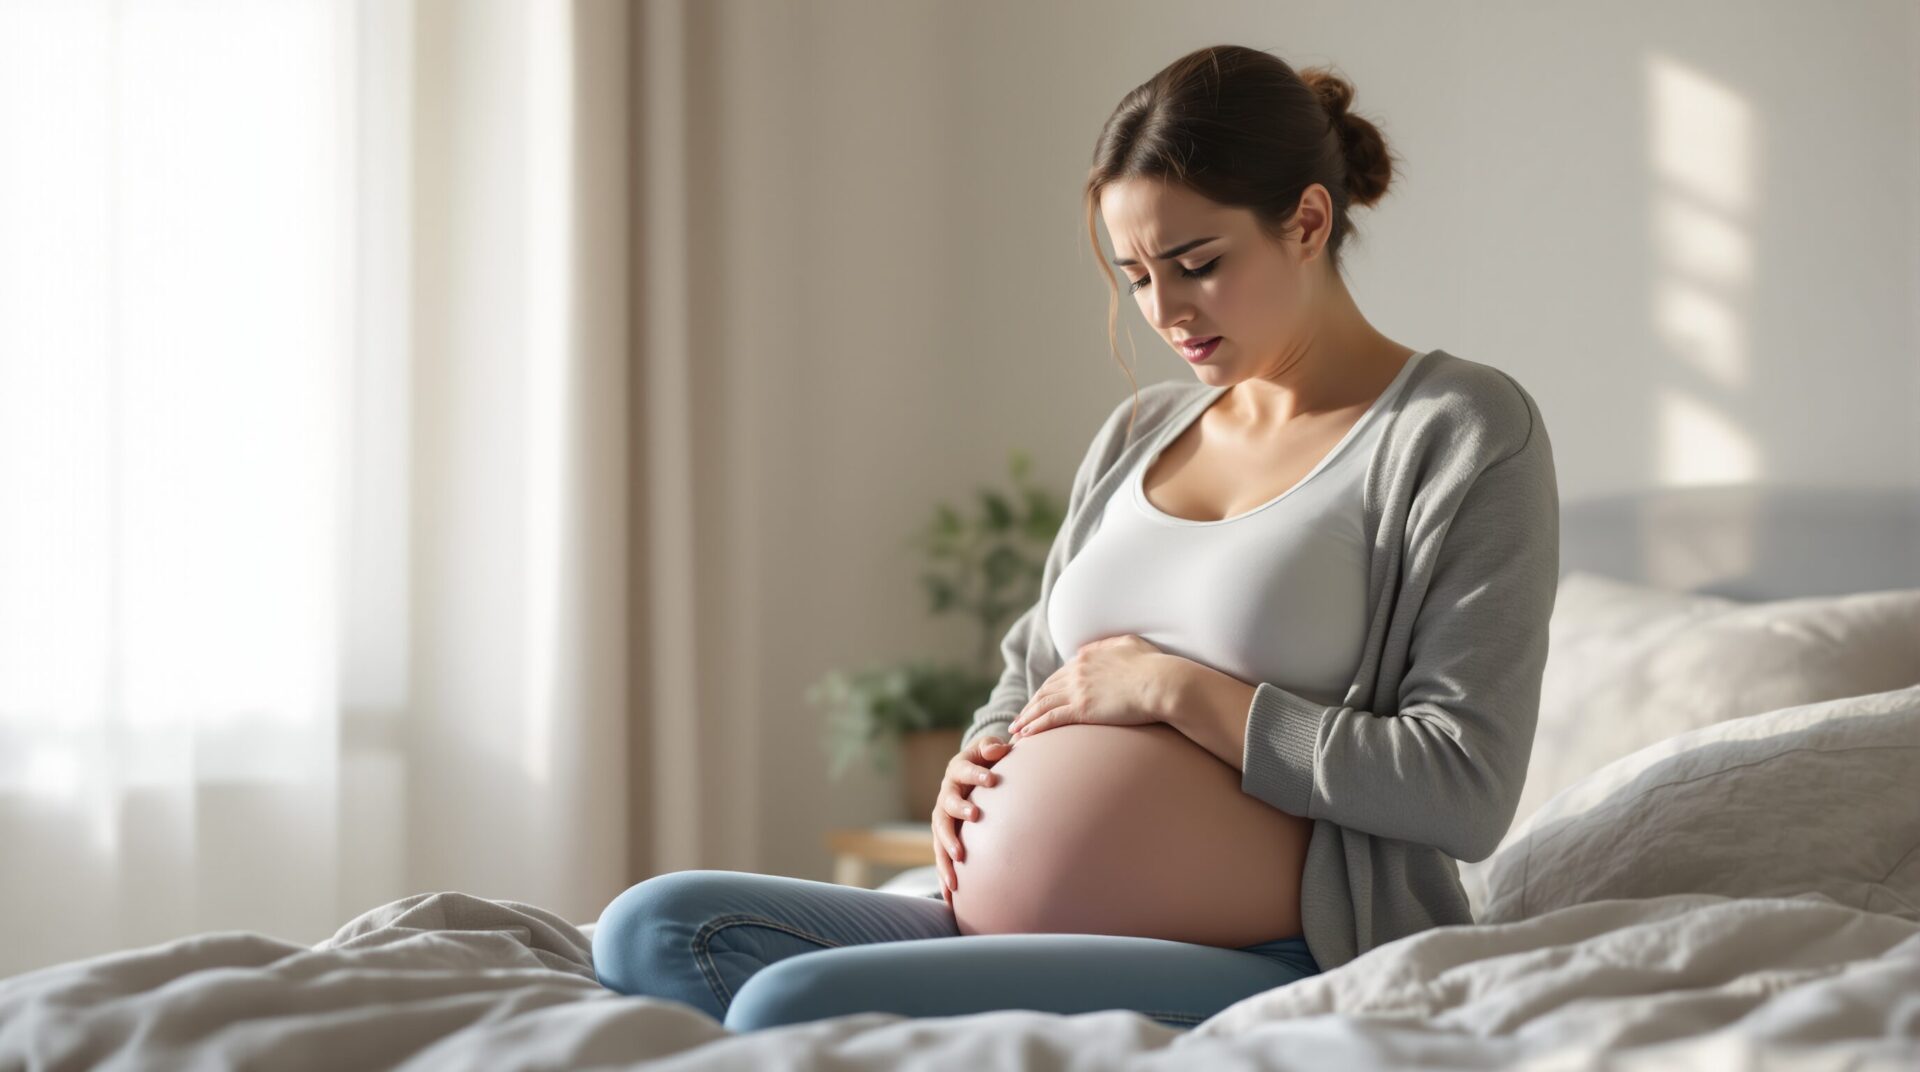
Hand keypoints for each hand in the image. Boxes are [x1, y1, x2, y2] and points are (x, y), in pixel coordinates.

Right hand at [931, 735, 1011, 900]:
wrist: (968, 775)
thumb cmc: (983, 761)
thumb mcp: (985, 750)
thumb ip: (991, 747)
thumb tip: (1001, 747)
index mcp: (956, 771)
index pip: (964, 771)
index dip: (977, 774)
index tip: (992, 779)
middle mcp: (945, 796)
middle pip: (946, 807)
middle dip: (959, 812)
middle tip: (974, 816)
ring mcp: (942, 818)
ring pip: (939, 837)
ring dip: (946, 854)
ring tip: (956, 871)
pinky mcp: (943, 837)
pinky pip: (941, 857)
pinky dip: (944, 876)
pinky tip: (951, 897)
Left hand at [1005, 635, 1172, 738]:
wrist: (1161, 682)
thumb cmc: (1154, 665)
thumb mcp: (1130, 644)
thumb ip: (1111, 645)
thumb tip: (1100, 647)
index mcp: (1087, 656)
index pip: (1059, 675)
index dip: (1047, 689)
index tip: (1039, 700)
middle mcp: (1077, 670)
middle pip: (1046, 690)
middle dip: (1031, 705)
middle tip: (1020, 718)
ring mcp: (1077, 689)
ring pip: (1042, 704)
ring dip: (1026, 718)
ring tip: (1016, 730)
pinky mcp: (1081, 708)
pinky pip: (1050, 718)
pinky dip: (1034, 726)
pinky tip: (1025, 735)